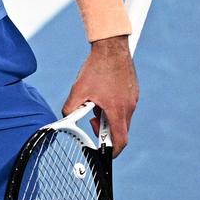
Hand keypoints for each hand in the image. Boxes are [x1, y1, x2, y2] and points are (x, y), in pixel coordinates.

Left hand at [62, 35, 137, 156]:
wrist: (111, 46)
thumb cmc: (96, 67)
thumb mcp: (78, 89)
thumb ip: (70, 107)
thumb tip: (66, 118)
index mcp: (117, 111)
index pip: (120, 141)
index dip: (112, 151)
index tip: (104, 152)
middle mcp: (129, 107)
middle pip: (120, 130)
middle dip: (105, 130)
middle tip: (92, 119)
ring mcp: (133, 98)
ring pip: (122, 117)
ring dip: (108, 116)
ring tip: (95, 102)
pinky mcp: (133, 90)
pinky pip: (124, 105)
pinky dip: (113, 106)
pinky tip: (102, 93)